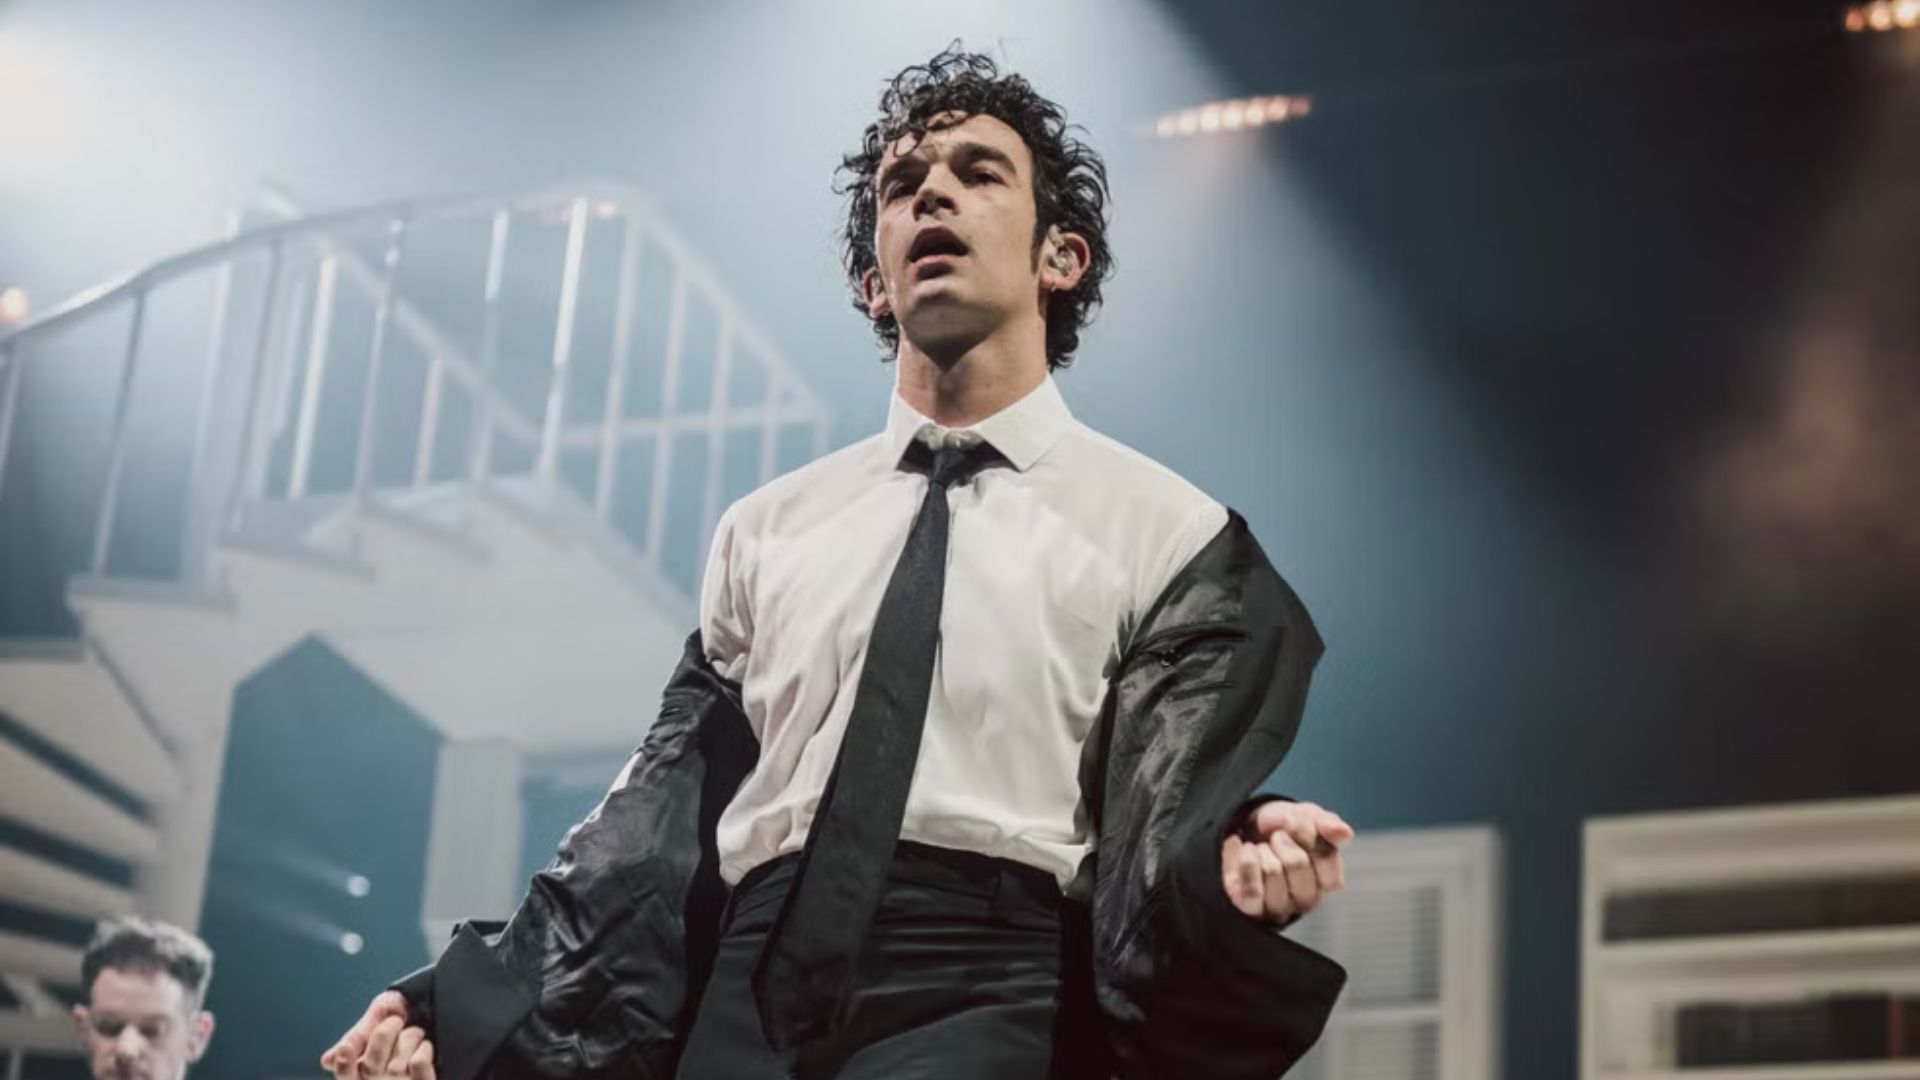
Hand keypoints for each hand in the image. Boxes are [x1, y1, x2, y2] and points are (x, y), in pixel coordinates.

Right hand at [321, 991, 435, 1079]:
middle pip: (370, 1068)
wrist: (438, 1000)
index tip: (344, 1049)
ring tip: (417, 1031)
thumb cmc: (406, 1009)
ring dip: (409, 1039)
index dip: (344, 1065)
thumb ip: (357, 1036)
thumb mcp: (380, 1013)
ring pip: (396, 1068)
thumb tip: (327, 1061)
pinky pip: (418, 1067)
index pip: (346, 1075)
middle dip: (383, 1036)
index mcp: (362, 1069)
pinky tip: (426, 1046)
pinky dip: (423, 1051)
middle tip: (397, 1020)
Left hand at [1221, 799, 1352, 922]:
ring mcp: (1278, 906)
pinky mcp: (1252, 907)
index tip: (1299, 823)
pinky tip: (1246, 850)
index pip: (1329, 864)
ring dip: (1263, 849)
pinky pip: (1252, 889)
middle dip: (1282, 839)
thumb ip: (1327, 823)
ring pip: (1272, 871)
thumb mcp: (1306, 816)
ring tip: (1260, 847)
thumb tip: (1344, 833)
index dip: (1311, 838)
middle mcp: (1306, 898)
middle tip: (1276, 836)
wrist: (1245, 830)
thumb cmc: (1282, 827)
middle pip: (1298, 863)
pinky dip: (1246, 860)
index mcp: (1326, 879)